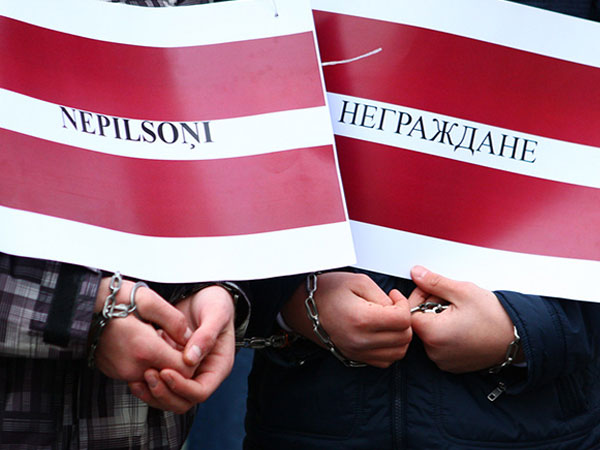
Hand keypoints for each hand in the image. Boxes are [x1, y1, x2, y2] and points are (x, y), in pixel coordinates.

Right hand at [92, 277, 194, 381]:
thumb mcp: (148, 299)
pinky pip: (140, 374)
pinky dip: (149, 363)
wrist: (76, 307)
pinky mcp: (114, 372)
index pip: (184, 371)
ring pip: (155, 377)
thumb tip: (189, 339)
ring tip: (162, 338)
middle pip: (170, 378)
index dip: (193, 359)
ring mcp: (122, 373)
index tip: (191, 342)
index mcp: (145, 350)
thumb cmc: (112, 299)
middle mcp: (133, 368)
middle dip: (180, 362)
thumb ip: (173, 320)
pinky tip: (147, 343)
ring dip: (164, 363)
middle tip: (178, 340)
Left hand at [129, 285, 235, 412]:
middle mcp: (202, 374)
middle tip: (148, 374)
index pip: (200, 392)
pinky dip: (147, 382)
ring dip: (153, 391)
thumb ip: (207, 334)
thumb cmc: (215, 302)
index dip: (182, 387)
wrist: (203, 294)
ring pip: (168, 397)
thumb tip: (190, 359)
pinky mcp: (172, 366)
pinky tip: (136, 369)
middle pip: (183, 401)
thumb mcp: (217, 313)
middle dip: (164, 393)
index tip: (165, 371)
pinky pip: (159, 384)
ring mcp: (186, 372)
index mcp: (218, 366)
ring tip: (140, 374)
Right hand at [282, 272, 411, 367]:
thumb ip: (382, 296)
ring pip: (397, 353)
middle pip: (403, 338)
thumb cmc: (327, 291)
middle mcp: (359, 340)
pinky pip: (384, 361)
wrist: (301, 307)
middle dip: (404, 321)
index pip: (402, 320)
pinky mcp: (354, 357)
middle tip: (393, 308)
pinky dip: (389, 349)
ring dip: (399, 337)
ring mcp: (356, 352)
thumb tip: (397, 309)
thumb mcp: (358, 281)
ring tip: (389, 321)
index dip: (404, 305)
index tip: (394, 297)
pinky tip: (381, 334)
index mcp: (361, 319)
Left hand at [408, 265, 519, 373]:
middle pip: (419, 323)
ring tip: (460, 313)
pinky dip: (446, 334)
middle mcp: (435, 353)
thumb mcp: (463, 291)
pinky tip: (463, 326)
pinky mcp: (452, 365)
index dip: (420, 297)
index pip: (409, 312)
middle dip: (431, 307)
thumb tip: (416, 274)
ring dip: (438, 320)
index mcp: (433, 335)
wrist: (520, 339)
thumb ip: (435, 282)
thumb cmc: (495, 317)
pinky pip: (440, 346)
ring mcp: (443, 361)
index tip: (434, 290)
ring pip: (430, 334)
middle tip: (452, 300)